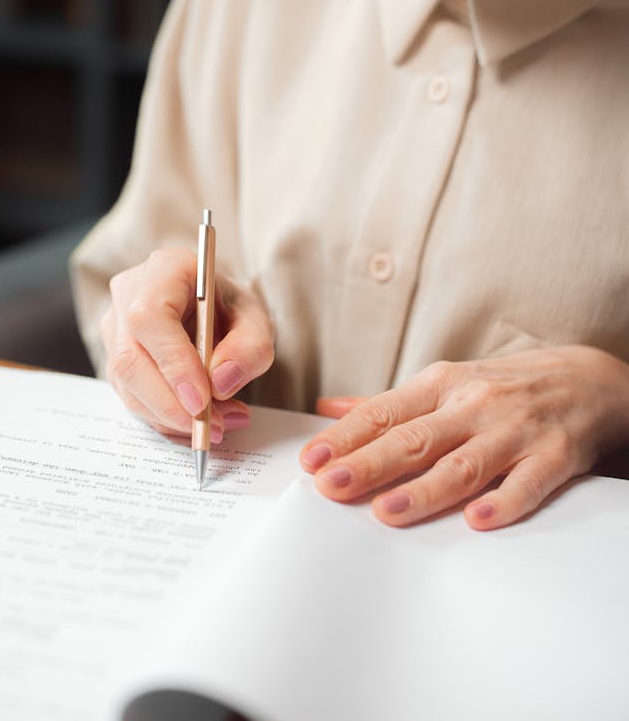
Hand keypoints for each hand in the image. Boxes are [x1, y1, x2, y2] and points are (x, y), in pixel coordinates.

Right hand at [101, 247, 273, 441]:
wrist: (211, 307)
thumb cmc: (228, 306)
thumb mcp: (255, 318)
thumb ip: (250, 347)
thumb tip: (221, 382)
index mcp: (164, 269)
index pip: (150, 317)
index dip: (172, 362)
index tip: (202, 401)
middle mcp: (129, 294)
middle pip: (130, 358)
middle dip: (171, 403)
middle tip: (213, 427)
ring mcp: (115, 327)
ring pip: (127, 385)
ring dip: (171, 416)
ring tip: (217, 425)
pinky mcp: (114, 358)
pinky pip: (131, 397)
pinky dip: (165, 419)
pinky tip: (197, 423)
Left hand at [300, 346, 628, 529]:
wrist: (588, 380)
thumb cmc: (504, 385)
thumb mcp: (445, 382)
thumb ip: (387, 403)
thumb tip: (327, 408)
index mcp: (442, 384)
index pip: (385, 411)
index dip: (346, 436)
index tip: (313, 460)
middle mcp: (474, 404)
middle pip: (415, 438)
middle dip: (369, 463)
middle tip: (330, 486)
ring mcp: (515, 430)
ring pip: (464, 463)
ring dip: (424, 489)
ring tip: (386, 512)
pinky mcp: (554, 456)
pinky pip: (527, 483)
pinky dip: (503, 502)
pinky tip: (477, 521)